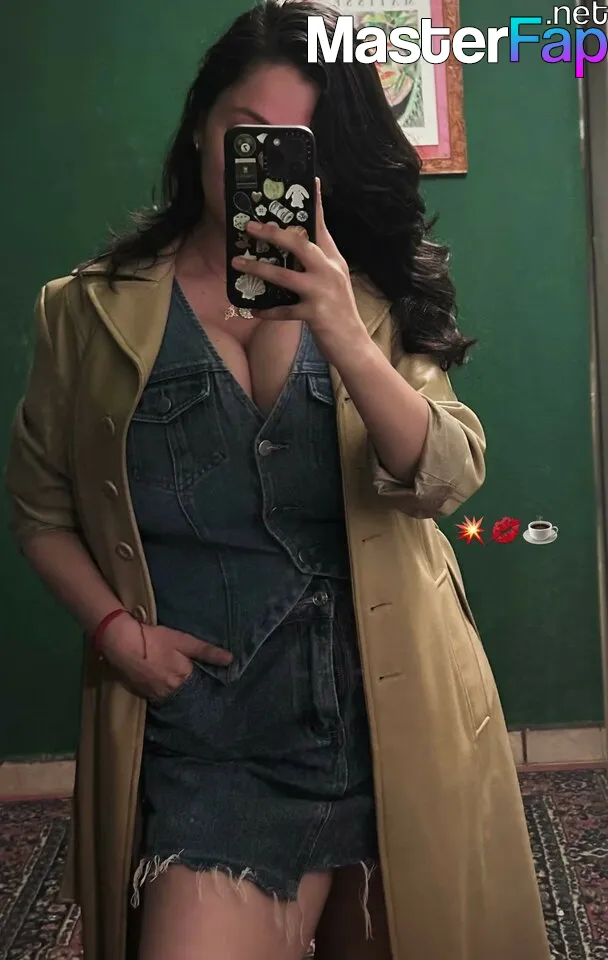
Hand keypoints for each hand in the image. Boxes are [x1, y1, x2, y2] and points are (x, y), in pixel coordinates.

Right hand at [97, 614, 232, 700]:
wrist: (122, 644)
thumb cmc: (155, 640)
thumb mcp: (183, 641)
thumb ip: (206, 652)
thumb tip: (231, 660)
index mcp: (183, 678)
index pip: (200, 683)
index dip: (203, 679)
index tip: (209, 678)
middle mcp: (171, 691)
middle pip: (185, 690)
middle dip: (190, 686)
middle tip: (190, 677)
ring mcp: (154, 694)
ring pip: (171, 694)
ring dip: (175, 690)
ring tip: (175, 680)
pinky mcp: (141, 693)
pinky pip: (156, 695)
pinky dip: (161, 691)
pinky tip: (160, 682)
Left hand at [231, 178, 369, 361]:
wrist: (353, 345)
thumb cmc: (339, 313)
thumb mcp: (333, 282)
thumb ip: (317, 265)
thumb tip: (292, 250)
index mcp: (333, 260)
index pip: (322, 227)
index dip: (315, 203)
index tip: (312, 180)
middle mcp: (329, 271)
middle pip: (299, 244)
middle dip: (272, 234)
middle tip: (250, 227)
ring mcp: (322, 292)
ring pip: (284, 275)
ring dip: (258, 269)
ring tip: (238, 264)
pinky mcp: (315, 313)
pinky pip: (284, 310)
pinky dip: (267, 310)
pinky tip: (253, 309)